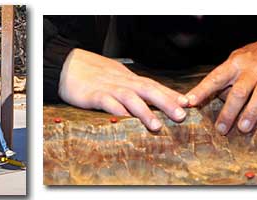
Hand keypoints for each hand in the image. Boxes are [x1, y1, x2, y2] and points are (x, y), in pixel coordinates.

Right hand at [59, 48, 186, 131]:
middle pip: (149, 90)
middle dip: (167, 103)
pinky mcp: (94, 95)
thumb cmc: (96, 74)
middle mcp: (123, 82)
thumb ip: (135, 88)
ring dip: (145, 112)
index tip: (189, 103)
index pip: (155, 85)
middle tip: (182, 115)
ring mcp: (109, 88)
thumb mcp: (119, 78)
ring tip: (157, 126)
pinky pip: (107, 103)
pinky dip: (117, 111)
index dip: (172, 94)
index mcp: (130, 79)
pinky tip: (126, 120)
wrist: (68, 64)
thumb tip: (156, 98)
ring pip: (131, 98)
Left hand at [184, 33, 256, 133]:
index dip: (202, 90)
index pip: (216, 78)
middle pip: (239, 90)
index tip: (189, 103)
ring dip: (251, 112)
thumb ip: (224, 79)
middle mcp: (253, 68)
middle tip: (221, 129)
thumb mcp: (236, 61)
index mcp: (236, 64)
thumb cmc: (255, 58)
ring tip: (243, 128)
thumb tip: (207, 100)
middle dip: (229, 111)